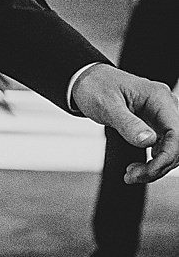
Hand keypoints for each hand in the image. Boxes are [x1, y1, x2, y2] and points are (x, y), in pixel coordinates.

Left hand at [70, 64, 178, 182]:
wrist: (87, 80)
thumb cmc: (95, 87)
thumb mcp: (106, 106)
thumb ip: (127, 124)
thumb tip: (149, 141)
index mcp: (159, 98)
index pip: (177, 132)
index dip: (167, 155)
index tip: (148, 170)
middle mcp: (166, 106)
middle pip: (178, 143)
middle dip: (160, 165)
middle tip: (133, 175)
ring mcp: (163, 116)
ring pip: (173, 148)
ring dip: (157, 166)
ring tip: (131, 173)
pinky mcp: (157, 124)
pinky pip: (164, 147)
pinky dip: (154, 160)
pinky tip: (137, 167)